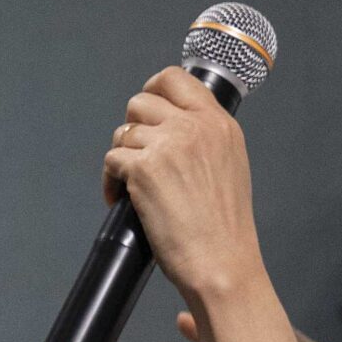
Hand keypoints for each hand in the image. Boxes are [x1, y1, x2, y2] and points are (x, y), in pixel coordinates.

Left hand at [102, 67, 261, 301]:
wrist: (222, 263)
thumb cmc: (226, 229)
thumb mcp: (231, 166)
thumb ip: (206, 139)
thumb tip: (174, 128)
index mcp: (219, 124)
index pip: (177, 79)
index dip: (154, 89)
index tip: (147, 109)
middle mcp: (194, 127)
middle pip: (141, 102)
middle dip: (133, 127)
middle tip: (136, 153)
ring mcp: (168, 145)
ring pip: (123, 132)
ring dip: (121, 157)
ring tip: (129, 184)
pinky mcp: (143, 168)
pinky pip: (111, 160)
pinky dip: (110, 181)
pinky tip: (121, 199)